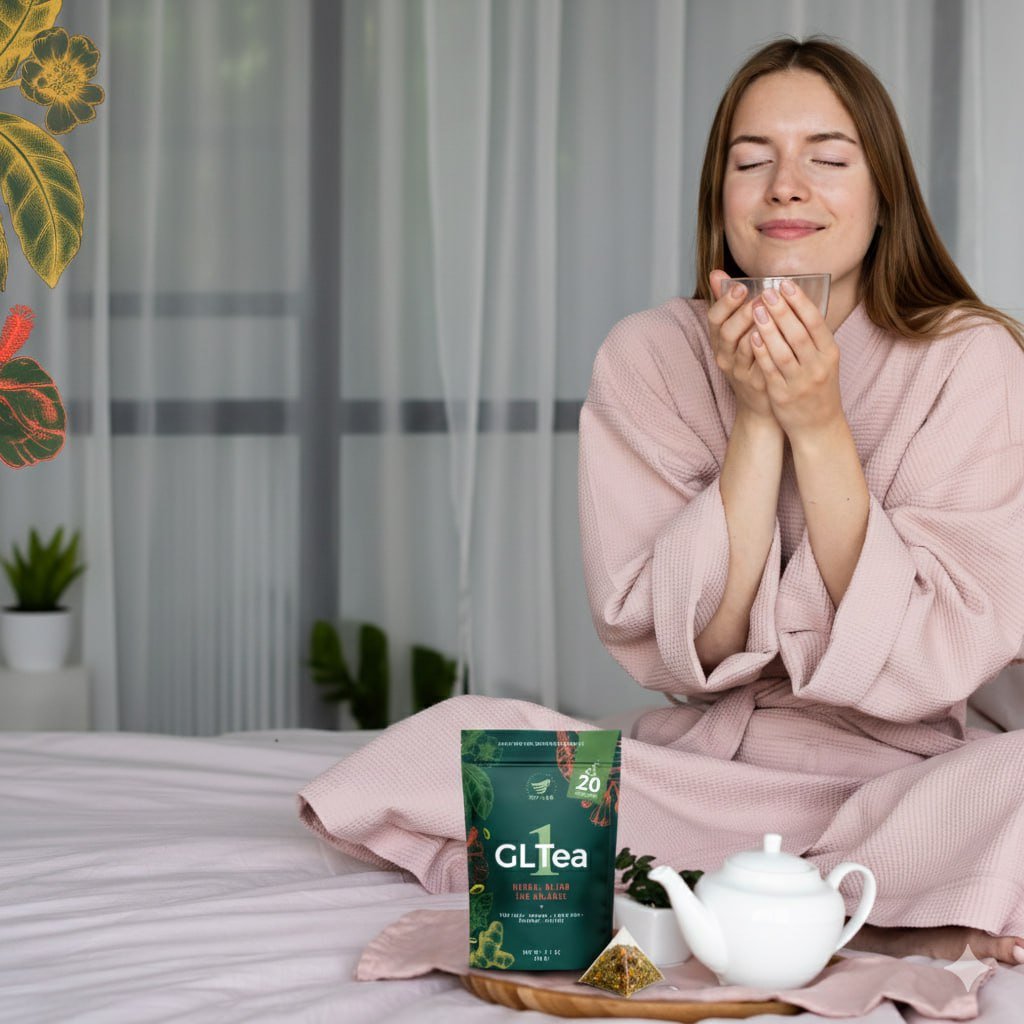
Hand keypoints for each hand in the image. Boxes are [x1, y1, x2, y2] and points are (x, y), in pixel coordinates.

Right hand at [707, 270, 774, 421]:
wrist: (759, 402)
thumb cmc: (750, 360)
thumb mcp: (735, 333)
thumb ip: (729, 304)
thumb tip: (716, 273)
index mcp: (719, 341)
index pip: (714, 319)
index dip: (725, 302)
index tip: (741, 286)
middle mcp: (724, 356)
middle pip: (725, 332)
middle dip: (740, 313)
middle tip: (759, 296)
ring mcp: (739, 371)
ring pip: (742, 347)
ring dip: (755, 328)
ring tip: (770, 310)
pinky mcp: (755, 382)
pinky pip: (759, 363)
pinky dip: (765, 348)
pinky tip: (776, 335)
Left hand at [748, 279, 843, 438]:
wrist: (819, 426)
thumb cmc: (818, 387)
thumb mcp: (824, 360)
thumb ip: (813, 336)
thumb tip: (797, 302)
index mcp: (830, 353)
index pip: (816, 322)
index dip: (800, 302)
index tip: (786, 284)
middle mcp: (817, 366)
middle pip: (798, 334)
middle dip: (782, 310)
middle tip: (767, 292)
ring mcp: (800, 382)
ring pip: (783, 351)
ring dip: (769, 328)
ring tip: (756, 309)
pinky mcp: (782, 395)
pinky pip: (770, 370)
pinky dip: (761, 352)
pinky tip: (752, 336)